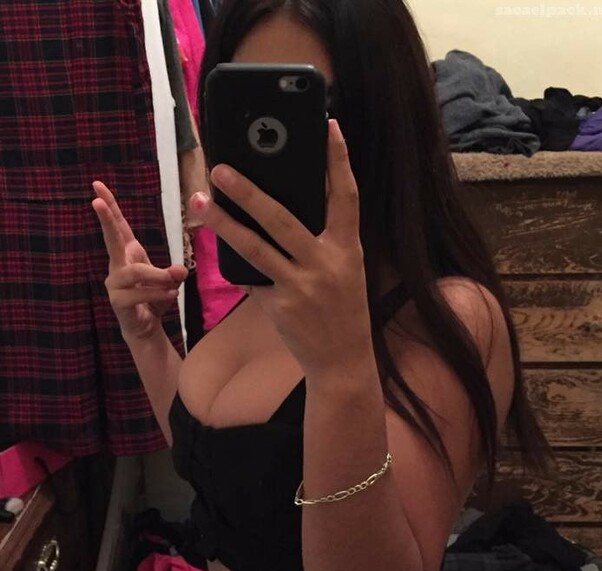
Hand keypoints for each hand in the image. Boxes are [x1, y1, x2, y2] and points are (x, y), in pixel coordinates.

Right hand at [91, 182, 186, 341]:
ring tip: (174, 283)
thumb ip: (174, 273)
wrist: (146, 327)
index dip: (109, 206)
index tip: (97, 184)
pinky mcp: (117, 301)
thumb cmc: (154, 299)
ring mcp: (114, 284)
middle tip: (96, 201)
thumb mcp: (169, 281)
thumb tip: (180, 270)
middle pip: (111, 239)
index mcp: (128, 254)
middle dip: (105, 220)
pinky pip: (139, 294)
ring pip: (135, 272)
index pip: (118, 226)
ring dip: (158, 276)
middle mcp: (117, 265)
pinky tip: (171, 296)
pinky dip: (159, 294)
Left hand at [188, 120, 372, 377]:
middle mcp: (326, 264)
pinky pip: (250, 278)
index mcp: (347, 249)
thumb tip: (283, 206)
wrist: (344, 361)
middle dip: (249, 191)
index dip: (338, 160)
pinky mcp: (280, 306)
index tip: (327, 126)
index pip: (346, 196)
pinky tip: (215, 247)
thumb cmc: (341, 309)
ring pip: (255, 248)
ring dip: (224, 223)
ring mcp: (302, 286)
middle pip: (283, 218)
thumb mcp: (344, 269)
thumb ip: (324, 240)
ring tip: (199, 203)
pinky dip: (234, 264)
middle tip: (220, 168)